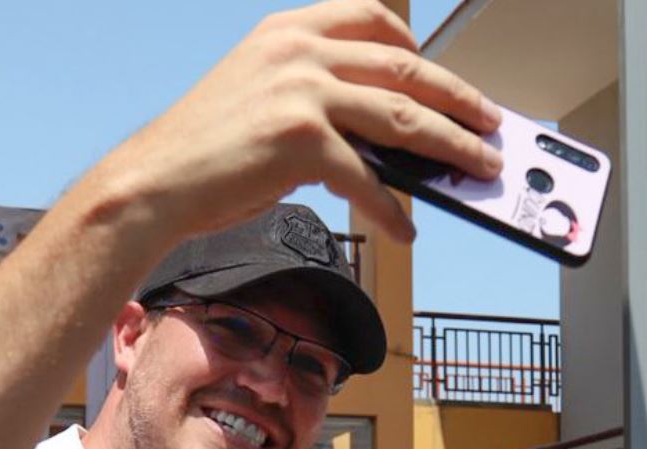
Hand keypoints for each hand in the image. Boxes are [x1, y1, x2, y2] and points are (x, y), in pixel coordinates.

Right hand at [120, 0, 501, 243]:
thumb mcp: (261, 96)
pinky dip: (393, 209)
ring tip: (477, 169)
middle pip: (405, 70)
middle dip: (458, 99)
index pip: (372, 18)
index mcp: (288, 31)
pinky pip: (367, 178)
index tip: (444, 72)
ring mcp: (302, 92)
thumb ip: (315, 94)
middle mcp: (299, 51)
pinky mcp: (301, 142)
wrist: (156, 182)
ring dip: (451, 147)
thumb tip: (381, 134)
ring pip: (403, 118)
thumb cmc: (206, 150)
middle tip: (490, 125)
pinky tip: (407, 230)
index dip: (417, 46)